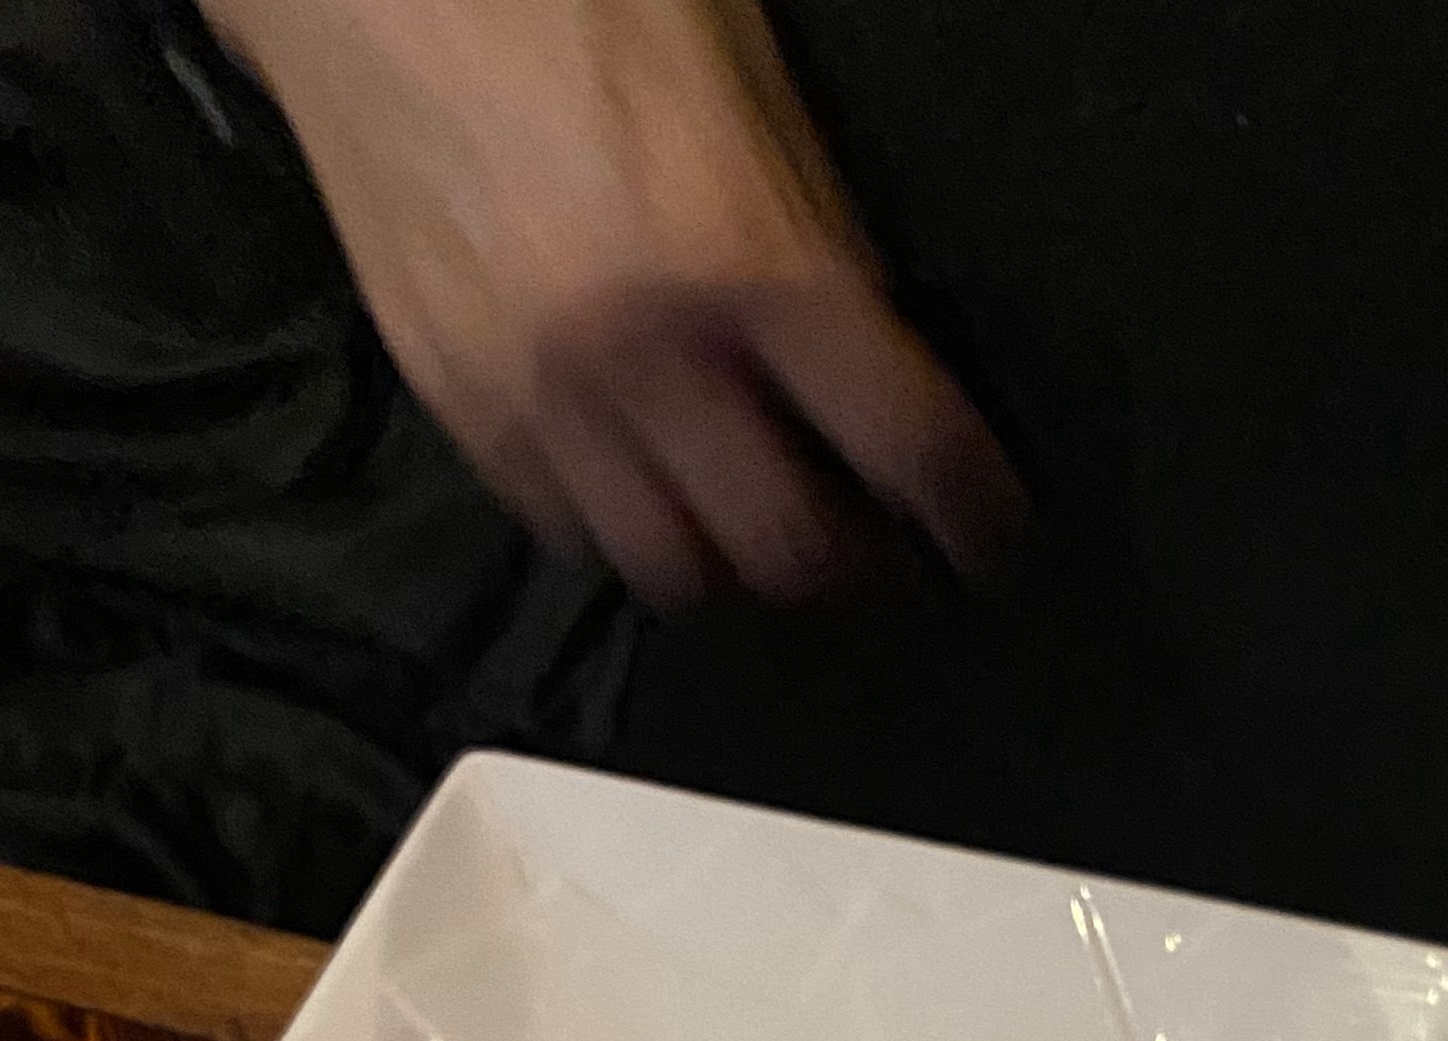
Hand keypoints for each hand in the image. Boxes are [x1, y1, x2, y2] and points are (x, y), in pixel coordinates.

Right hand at [203, 0, 1023, 607]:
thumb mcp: (740, 70)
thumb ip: (806, 216)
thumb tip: (866, 336)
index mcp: (750, 251)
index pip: (900, 439)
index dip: (963, 507)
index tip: (985, 537)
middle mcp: (653, 350)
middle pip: (783, 544)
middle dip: (842, 561)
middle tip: (868, 548)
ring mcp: (547, 390)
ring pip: (669, 563)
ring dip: (726, 560)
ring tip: (749, 529)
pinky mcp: (462, 401)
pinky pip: (564, 525)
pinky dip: (617, 524)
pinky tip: (640, 485)